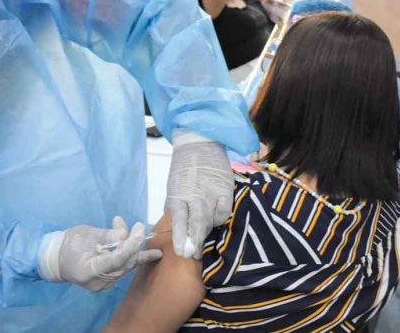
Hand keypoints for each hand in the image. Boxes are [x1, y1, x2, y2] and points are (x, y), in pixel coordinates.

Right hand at [38, 217, 161, 291]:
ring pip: (126, 267)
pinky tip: (152, 253)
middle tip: (138, 226)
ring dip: (134, 248)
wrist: (57, 258)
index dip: (129, 245)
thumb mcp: (86, 234)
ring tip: (137, 230)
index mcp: (88, 271)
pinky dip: (132, 256)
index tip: (139, 229)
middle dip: (134, 244)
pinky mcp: (108, 282)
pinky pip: (124, 269)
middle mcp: (98, 282)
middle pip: (124, 264)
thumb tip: (125, 234)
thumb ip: (107, 235)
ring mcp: (104, 285)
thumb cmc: (69, 244)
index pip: (115, 260)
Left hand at [165, 137, 233, 258]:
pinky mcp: (227, 189)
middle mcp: (196, 194)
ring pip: (212, 220)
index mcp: (178, 193)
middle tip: (193, 255)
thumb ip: (174, 206)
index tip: (182, 252)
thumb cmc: (183, 168)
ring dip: (207, 232)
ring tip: (202, 239)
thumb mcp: (173, 186)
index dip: (181, 237)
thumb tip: (174, 228)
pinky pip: (225, 212)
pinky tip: (215, 219)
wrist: (200, 143)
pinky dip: (220, 219)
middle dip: (196, 241)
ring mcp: (213, 192)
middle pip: (197, 222)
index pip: (179, 219)